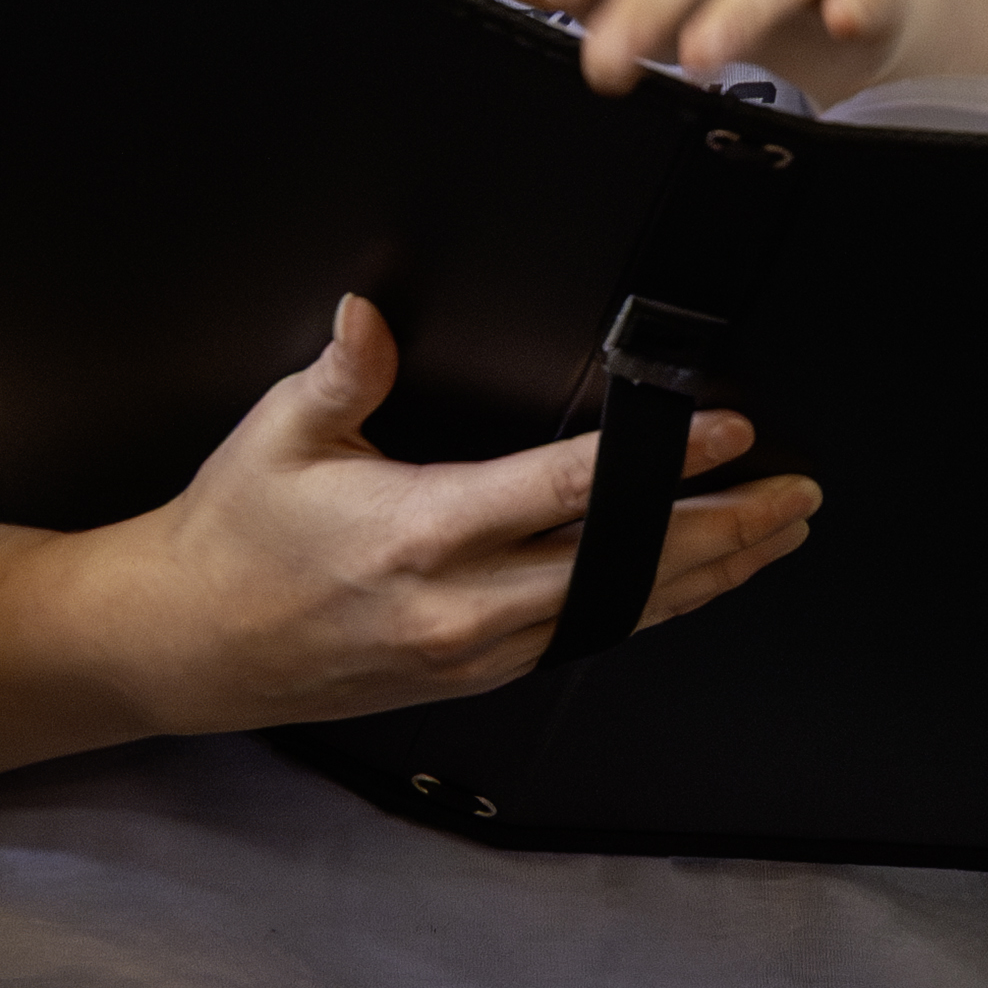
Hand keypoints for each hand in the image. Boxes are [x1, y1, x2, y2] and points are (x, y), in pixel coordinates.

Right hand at [79, 298, 804, 727]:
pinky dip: (648, 606)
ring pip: (617, 613)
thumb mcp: (279, 435)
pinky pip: (584, 637)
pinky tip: (693, 584)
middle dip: (721, 530)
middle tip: (794, 495)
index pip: (568, 493)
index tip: (731, 434)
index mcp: (422, 533)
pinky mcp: (474, 673)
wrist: (193, 641)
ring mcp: (474, 651)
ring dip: (705, 575)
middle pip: (623, 567)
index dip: (659, 464)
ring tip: (773, 537)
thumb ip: (343, 373)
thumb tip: (370, 313)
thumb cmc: (238, 532)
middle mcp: (462, 603)